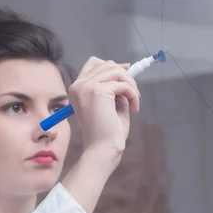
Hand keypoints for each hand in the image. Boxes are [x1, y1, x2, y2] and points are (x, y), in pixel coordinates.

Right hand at [61, 56, 140, 212]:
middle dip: (126, 77)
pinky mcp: (98, 91)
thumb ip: (114, 86)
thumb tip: (125, 67)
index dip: (112, 66)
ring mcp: (86, 87)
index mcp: (77, 89)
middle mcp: (78, 85)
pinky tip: (135, 108)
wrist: (103, 149)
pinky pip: (123, 84)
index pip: (94, 63)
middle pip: (107, 64)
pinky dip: (133, 94)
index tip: (128, 73)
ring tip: (135, 102)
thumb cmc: (107, 131)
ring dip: (131, 85)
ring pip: (117, 71)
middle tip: (134, 94)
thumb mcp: (110, 103)